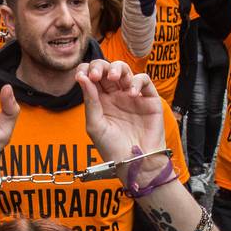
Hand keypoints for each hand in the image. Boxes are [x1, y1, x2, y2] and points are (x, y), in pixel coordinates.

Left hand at [77, 60, 167, 181]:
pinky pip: (144, 80)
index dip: (86, 70)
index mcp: (100, 101)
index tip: (82, 75)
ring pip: (125, 70)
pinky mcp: (149, 99)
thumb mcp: (95, 126)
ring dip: (118, 68)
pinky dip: (137, 81)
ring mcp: (132, 96)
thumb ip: (90, 101)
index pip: (92, 77)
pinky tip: (130, 93)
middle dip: (100, 67)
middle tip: (96, 75)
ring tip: (114, 78)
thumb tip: (82, 76)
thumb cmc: (113, 149)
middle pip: (107, 69)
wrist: (135, 163)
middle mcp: (115, 96)